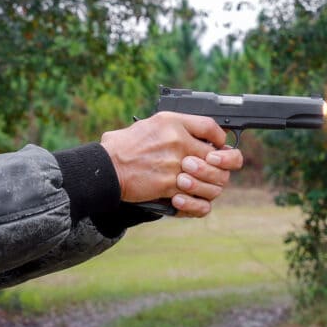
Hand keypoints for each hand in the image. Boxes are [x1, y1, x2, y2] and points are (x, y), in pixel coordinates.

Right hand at [100, 112, 244, 216]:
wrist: (106, 169)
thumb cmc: (121, 147)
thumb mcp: (148, 125)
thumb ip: (173, 128)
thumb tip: (193, 137)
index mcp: (172, 123)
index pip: (211, 127)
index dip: (220, 139)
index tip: (219, 146)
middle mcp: (177, 141)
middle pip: (217, 156)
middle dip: (219, 168)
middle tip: (214, 172)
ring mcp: (175, 164)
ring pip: (212, 180)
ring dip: (209, 187)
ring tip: (198, 188)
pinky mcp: (169, 185)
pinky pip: (196, 198)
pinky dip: (194, 204)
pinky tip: (186, 201)